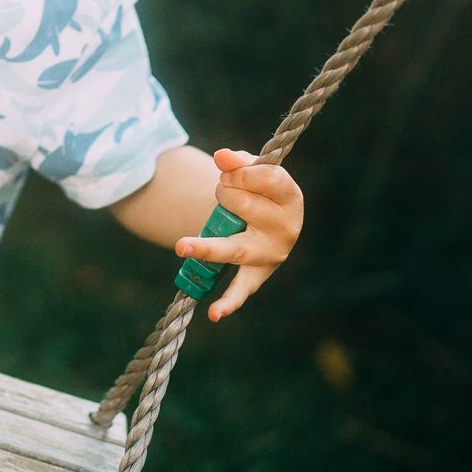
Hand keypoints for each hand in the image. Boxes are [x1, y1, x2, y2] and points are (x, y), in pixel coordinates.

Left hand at [176, 148, 303, 322]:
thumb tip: (221, 158)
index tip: (224, 168)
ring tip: (181, 246)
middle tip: (224, 192)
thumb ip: (237, 161)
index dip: (241, 172)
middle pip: (243, 207)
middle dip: (223, 195)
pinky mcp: (257, 275)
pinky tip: (214, 313)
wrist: (262, 217)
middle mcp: (287, 229)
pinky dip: (229, 302)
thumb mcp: (252, 170)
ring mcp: (271, 255)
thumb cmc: (257, 188)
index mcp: (291, 196)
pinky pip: (242, 290)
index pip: (267, 180)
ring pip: (235, 247)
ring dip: (206, 247)